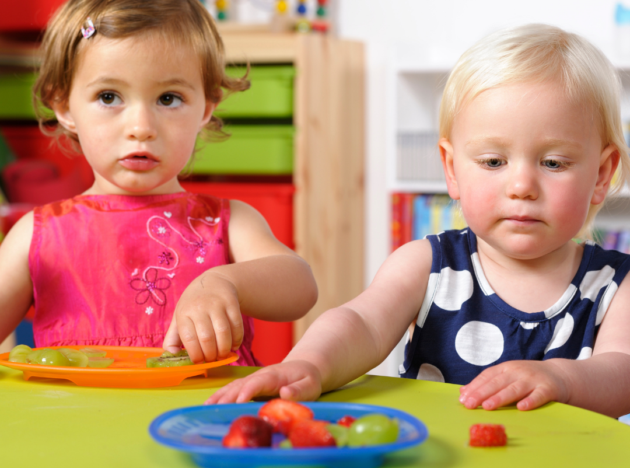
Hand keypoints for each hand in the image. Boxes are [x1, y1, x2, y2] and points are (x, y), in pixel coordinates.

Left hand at [163, 272, 243, 363]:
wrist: (214, 281)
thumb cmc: (194, 304)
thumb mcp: (179, 316)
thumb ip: (173, 338)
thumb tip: (171, 356)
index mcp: (183, 313)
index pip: (189, 338)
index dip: (195, 355)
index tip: (199, 362)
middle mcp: (199, 307)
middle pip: (207, 338)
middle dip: (211, 355)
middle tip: (212, 360)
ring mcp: (217, 304)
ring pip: (223, 333)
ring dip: (224, 350)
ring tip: (222, 355)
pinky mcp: (232, 303)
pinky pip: (237, 326)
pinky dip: (237, 340)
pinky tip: (233, 345)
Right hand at [206, 360, 322, 403]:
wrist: (304, 368)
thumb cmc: (307, 378)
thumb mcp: (310, 385)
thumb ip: (299, 390)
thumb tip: (284, 393)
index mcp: (273, 375)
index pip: (257, 382)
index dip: (247, 391)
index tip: (238, 401)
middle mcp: (260, 376)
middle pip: (240, 384)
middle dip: (228, 396)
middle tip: (215, 408)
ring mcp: (253, 379)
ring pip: (234, 386)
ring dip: (220, 395)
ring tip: (206, 406)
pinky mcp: (250, 385)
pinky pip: (233, 389)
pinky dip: (221, 396)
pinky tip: (210, 404)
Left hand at [458, 360, 569, 410]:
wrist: (560, 374)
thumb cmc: (528, 378)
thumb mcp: (507, 376)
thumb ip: (487, 383)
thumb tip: (463, 391)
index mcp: (506, 368)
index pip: (487, 376)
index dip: (474, 386)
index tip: (463, 398)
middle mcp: (517, 372)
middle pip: (497, 383)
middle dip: (481, 393)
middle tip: (469, 404)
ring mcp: (533, 379)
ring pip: (514, 389)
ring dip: (500, 397)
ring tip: (487, 406)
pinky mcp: (548, 389)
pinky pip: (538, 396)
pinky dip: (530, 401)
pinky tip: (521, 408)